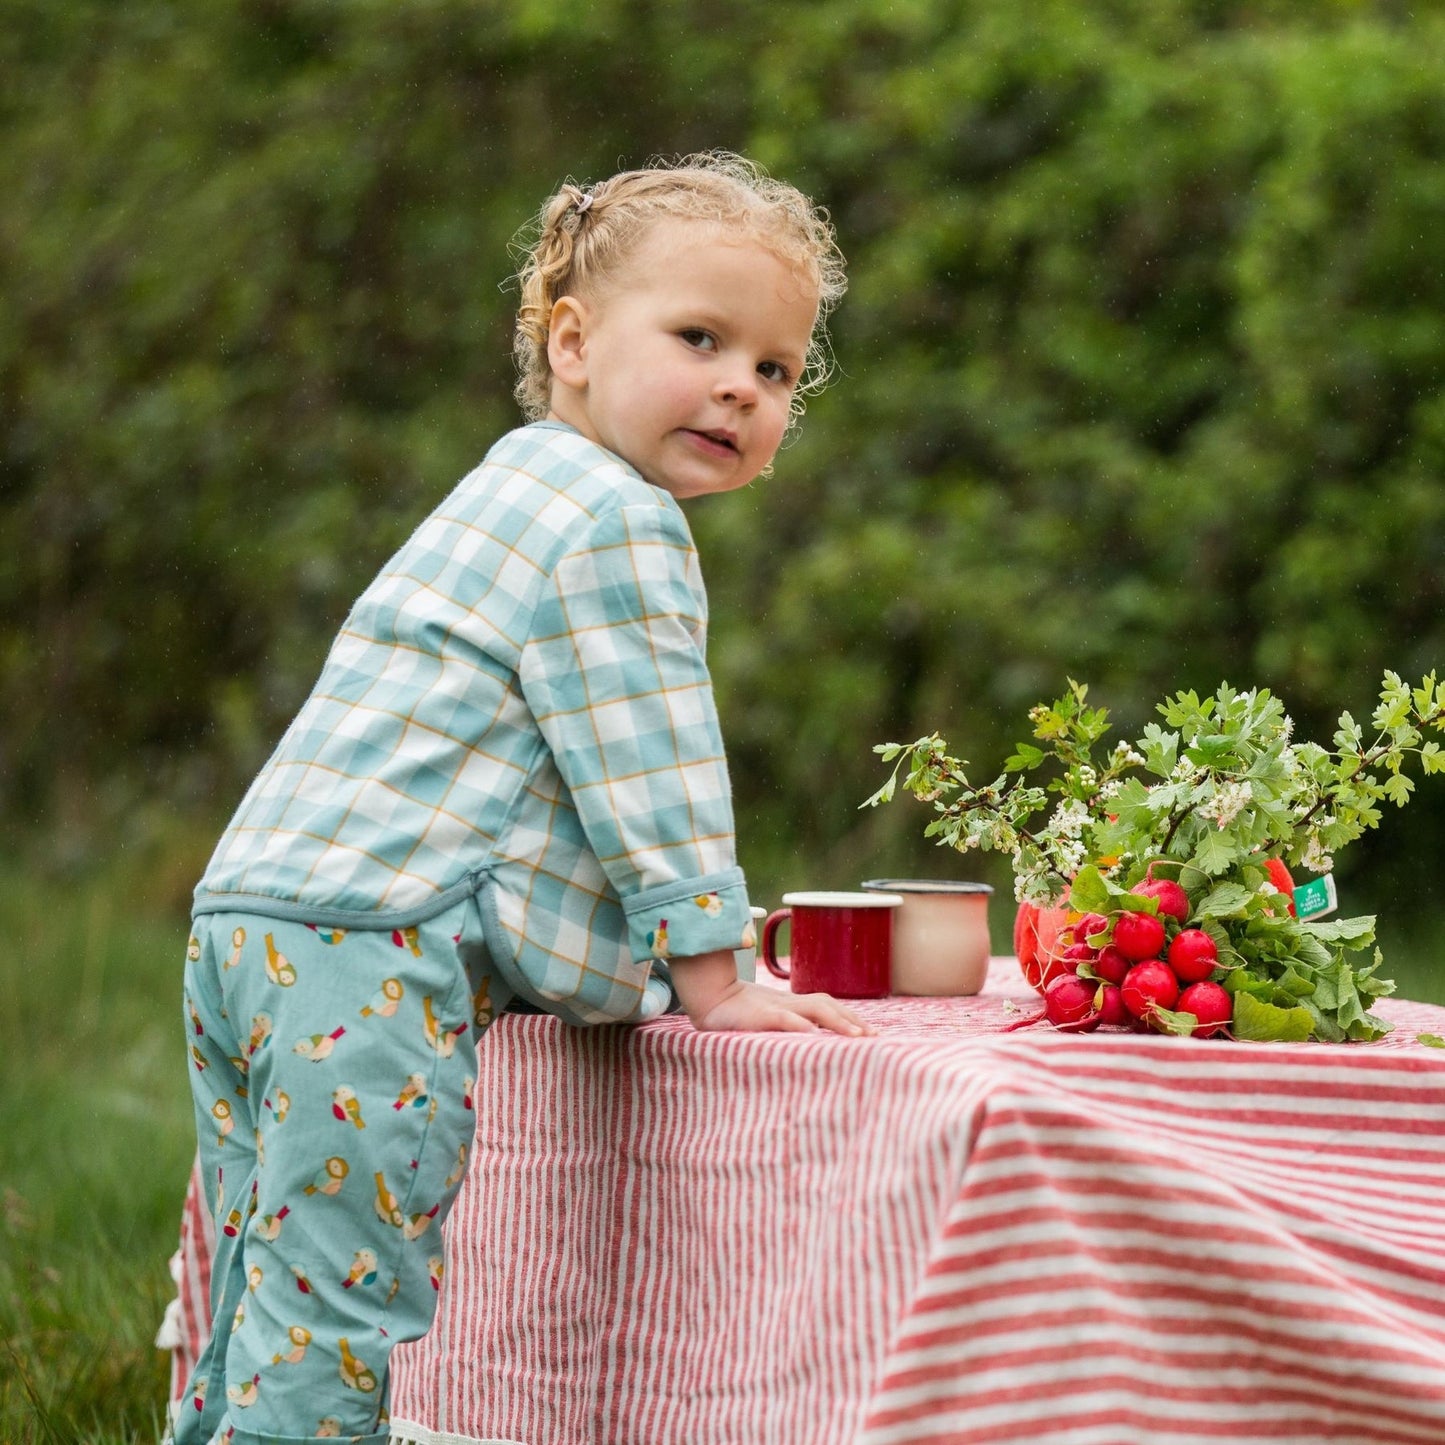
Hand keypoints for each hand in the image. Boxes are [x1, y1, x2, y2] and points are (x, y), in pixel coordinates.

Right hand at [667, 949, 873, 1035]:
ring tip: (857, 1037)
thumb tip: (813, 1041)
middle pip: (829, 1005)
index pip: (830, 1006)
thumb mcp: (769, 1018)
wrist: (708, 995)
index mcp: (793, 1004)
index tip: (874, 1034)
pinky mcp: (759, 1015)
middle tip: (875, 1039)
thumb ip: (790, 1026)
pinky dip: (799, 1025)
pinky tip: (813, 1035)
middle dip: (853, 1021)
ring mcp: (775, 1007)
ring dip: (837, 1022)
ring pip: (813, 1009)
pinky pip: (783, 1018)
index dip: (852, 1018)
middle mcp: (790, 1003)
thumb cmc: (739, 1013)